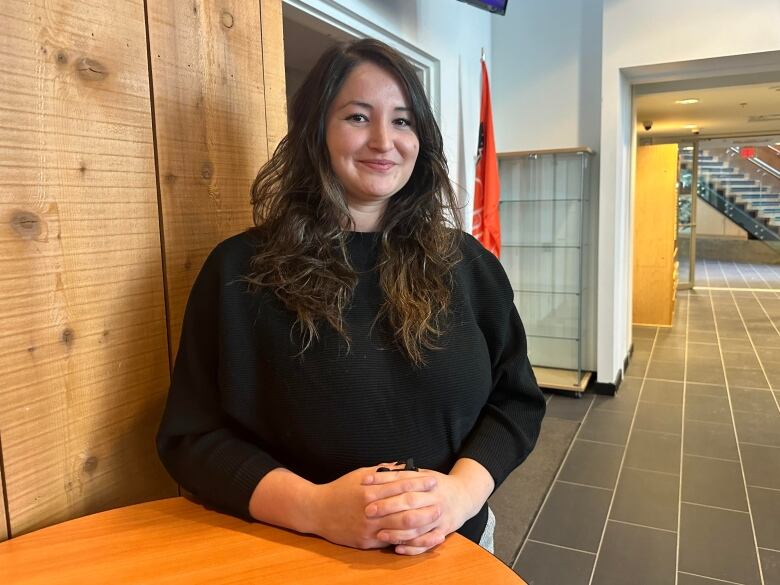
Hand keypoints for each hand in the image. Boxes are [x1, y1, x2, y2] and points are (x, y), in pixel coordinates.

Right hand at [310, 463, 439, 549]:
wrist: (316, 511)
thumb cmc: (340, 490)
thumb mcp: (360, 474)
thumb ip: (383, 472)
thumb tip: (404, 465)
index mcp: (369, 490)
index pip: (400, 485)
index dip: (418, 483)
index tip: (432, 480)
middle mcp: (370, 510)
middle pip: (403, 507)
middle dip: (424, 504)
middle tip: (440, 501)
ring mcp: (368, 528)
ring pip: (399, 528)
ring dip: (420, 524)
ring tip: (434, 520)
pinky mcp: (366, 542)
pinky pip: (390, 541)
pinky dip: (406, 539)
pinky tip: (419, 537)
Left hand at [361, 458, 493, 555]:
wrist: (465, 495)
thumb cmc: (438, 485)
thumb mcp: (423, 474)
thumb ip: (404, 473)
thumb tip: (379, 469)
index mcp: (427, 480)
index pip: (403, 479)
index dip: (384, 480)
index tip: (366, 482)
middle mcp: (434, 497)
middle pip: (409, 501)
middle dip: (388, 506)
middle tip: (368, 510)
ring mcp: (440, 515)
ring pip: (417, 525)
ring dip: (397, 531)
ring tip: (379, 533)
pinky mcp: (444, 530)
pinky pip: (427, 542)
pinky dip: (412, 546)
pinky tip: (397, 547)